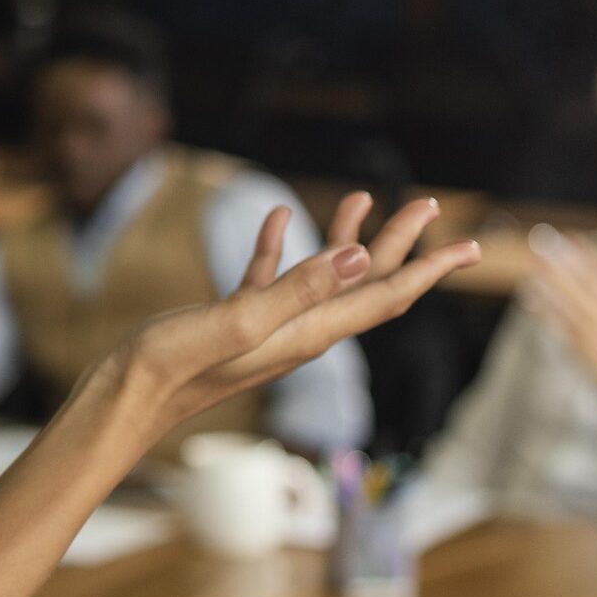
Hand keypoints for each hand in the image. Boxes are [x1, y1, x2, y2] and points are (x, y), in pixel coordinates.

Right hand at [112, 193, 479, 441]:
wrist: (126, 398)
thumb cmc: (177, 365)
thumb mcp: (241, 320)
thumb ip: (300, 289)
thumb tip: (360, 256)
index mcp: (308, 333)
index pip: (385, 297)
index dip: (430, 270)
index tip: (470, 247)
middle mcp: (298, 332)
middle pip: (365, 282)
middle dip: (401, 244)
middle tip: (430, 204)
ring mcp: (268, 327)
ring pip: (324, 276)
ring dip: (348, 237)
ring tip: (363, 198)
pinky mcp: (234, 320)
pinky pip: (270, 276)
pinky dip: (281, 246)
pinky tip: (278, 218)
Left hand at [521, 226, 596, 403]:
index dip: (587, 250)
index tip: (570, 234)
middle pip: (580, 280)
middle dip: (560, 261)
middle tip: (541, 246)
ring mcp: (588, 325)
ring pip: (565, 299)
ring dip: (547, 282)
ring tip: (531, 266)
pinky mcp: (574, 339)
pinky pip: (554, 321)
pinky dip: (540, 309)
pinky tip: (527, 298)